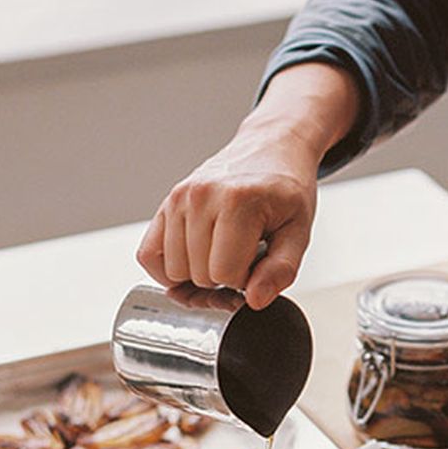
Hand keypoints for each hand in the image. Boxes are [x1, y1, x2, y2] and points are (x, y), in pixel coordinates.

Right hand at [137, 63, 360, 307]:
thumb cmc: (285, 188)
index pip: (225, 274)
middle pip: (197, 276)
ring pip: (172, 271)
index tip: (259, 262)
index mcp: (238, 201)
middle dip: (223, 278)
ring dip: (197, 274)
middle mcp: (201, 196)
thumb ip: (281, 270)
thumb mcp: (299, 230)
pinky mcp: (166, 202)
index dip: (246, 280)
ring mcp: (179, 198)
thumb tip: (254, 300)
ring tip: (222, 252)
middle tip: (243, 257)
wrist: (271, 148)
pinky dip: (167, 268)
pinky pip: (148, 254)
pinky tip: (195, 260)